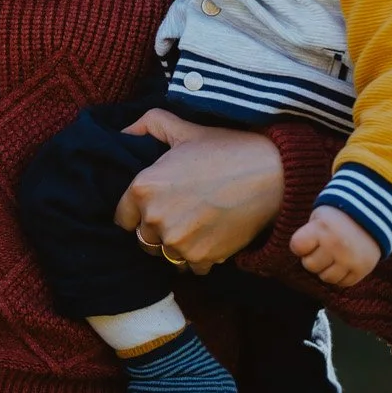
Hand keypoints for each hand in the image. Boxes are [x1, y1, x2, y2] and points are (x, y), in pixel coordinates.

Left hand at [114, 110, 284, 272]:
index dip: (137, 212)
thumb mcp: (183, 129)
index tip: (156, 205)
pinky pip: (191, 267)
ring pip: (166, 255)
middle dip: (157, 229)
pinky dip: (200, 256)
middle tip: (180, 212)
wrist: (269, 174)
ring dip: (177, 245)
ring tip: (196, 225)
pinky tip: (212, 235)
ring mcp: (179, 242)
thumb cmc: (224, 149)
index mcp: (143, 188)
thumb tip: (124, 132)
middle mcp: (155, 219)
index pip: (122, 217)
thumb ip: (148, 125)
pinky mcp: (203, 258)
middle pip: (143, 239)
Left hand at [290, 204, 381, 287]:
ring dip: (326, 269)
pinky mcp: (362, 269)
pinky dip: (340, 275)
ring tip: (332, 256)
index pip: (297, 247)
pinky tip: (343, 262)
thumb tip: (298, 255)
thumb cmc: (338, 217)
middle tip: (321, 249)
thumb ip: (307, 234)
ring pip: (326, 278)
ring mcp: (350, 259)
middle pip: (310, 265)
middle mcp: (335, 246)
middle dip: (312, 258)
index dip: (300, 245)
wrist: (372, 216)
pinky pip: (343, 283)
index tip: (307, 241)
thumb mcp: (319, 216)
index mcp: (321, 229)